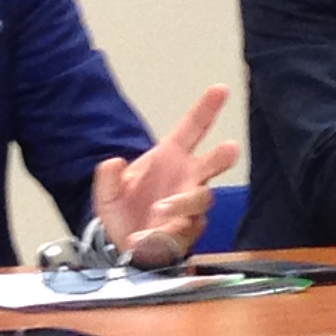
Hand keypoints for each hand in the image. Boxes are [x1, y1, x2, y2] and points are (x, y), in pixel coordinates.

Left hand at [92, 85, 239, 263]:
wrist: (122, 246)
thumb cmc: (124, 210)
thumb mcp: (107, 192)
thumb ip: (107, 177)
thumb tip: (113, 162)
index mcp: (170, 157)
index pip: (193, 128)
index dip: (207, 108)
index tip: (221, 89)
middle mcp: (187, 178)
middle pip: (213, 163)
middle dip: (222, 155)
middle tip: (229, 148)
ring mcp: (190, 205)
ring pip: (200, 198)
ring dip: (181, 203)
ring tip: (158, 209)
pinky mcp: (189, 231)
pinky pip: (184, 229)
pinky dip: (165, 233)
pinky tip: (145, 238)